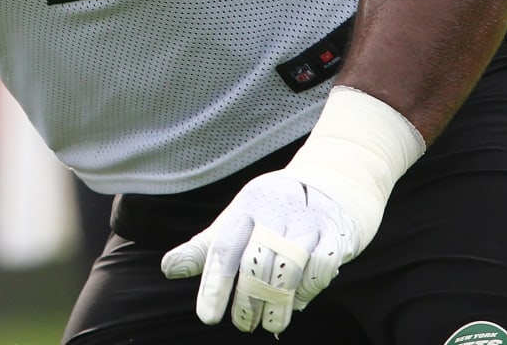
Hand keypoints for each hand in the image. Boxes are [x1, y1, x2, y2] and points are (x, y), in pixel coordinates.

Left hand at [159, 169, 359, 333]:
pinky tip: (298, 302)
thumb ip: (205, 247)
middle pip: (255, 261)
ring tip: (268, 324)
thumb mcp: (236, 220)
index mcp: (246, 206)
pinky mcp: (337, 233)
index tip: (207, 316)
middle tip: (242, 324)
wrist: (333, 182)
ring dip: (277, 303)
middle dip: (247, 299)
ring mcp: (308, 221)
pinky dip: (308, 290)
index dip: (214, 284)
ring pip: (288, 269)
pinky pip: (322, 268)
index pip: (223, 247)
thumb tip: (168, 269)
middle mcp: (275, 210)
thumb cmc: (273, 210)